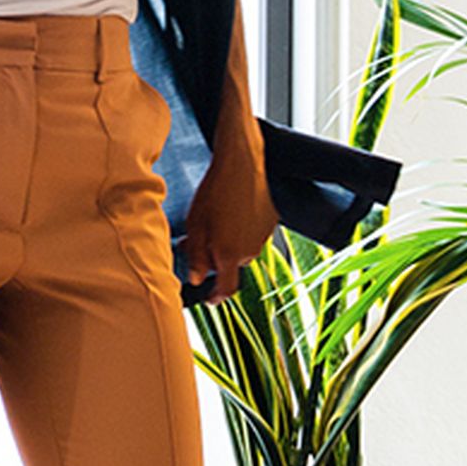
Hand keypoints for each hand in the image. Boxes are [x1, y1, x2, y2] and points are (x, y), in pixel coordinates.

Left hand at [181, 140, 273, 297]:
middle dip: (215, 257)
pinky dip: (240, 229)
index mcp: (229, 255)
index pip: (226, 289)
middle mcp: (250, 251)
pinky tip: (230, 210)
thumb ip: (195, 256)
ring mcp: (262, 237)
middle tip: (199, 240)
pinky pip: (252, 234)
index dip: (216, 297)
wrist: (242, 166)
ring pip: (241, 249)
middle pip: (230, 265)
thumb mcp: (195, 226)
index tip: (209, 299)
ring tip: (214, 220)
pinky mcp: (271, 223)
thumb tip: (195, 278)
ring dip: (228, 242)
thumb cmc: (215, 193)